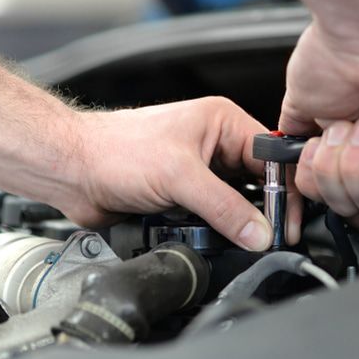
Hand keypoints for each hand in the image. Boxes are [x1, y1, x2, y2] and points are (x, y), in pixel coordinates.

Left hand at [62, 97, 300, 250]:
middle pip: (261, 183)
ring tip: (238, 234)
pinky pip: (216, 218)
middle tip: (270, 237)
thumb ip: (224, 208)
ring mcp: (202, 172)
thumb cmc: (114, 151)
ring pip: (239, 203)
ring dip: (236, 221)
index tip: (288, 220)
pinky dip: (215, 230)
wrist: (71, 171)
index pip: (272, 156)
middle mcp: (217, 144)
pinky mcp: (187, 196)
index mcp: (223, 122)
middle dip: (265, 210)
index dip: (286, 188)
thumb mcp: (180, 177)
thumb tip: (259, 233)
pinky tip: (210, 234)